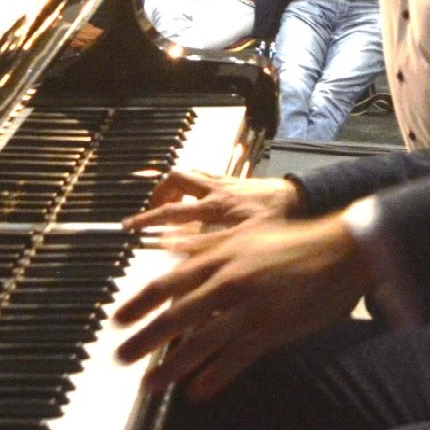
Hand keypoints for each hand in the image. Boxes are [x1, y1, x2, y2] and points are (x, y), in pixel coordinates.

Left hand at [113, 216, 369, 399]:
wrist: (338, 251)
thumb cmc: (291, 243)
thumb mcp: (242, 236)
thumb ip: (206, 246)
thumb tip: (170, 248)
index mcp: (219, 257)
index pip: (167, 283)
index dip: (139, 303)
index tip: (117, 321)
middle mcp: (228, 282)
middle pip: (176, 315)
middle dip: (143, 340)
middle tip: (119, 358)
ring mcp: (249, 307)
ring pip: (201, 341)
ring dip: (171, 366)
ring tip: (149, 385)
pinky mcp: (271, 328)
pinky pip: (236, 357)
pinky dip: (215, 377)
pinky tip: (197, 393)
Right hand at [121, 169, 300, 232]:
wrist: (300, 199)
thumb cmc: (278, 222)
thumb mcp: (246, 242)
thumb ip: (211, 249)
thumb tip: (179, 256)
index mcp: (217, 206)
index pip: (174, 211)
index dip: (148, 220)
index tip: (129, 229)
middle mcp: (216, 189)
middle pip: (176, 179)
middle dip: (156, 196)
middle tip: (147, 214)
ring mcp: (222, 181)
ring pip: (188, 173)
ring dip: (172, 187)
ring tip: (162, 205)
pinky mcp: (230, 178)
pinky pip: (202, 174)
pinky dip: (191, 184)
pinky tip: (189, 199)